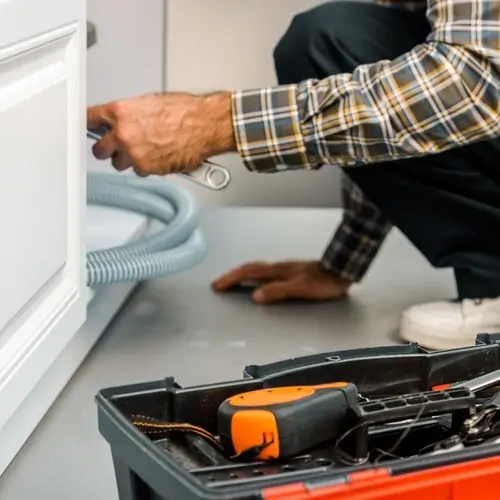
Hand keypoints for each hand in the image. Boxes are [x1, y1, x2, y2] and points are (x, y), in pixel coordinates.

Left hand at [87, 92, 234, 176]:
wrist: (204, 125)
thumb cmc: (184, 112)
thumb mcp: (150, 103)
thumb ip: (129, 115)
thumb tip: (121, 121)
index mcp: (120, 112)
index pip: (89, 119)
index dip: (89, 126)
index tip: (90, 130)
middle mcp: (123, 134)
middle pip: (99, 149)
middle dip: (107, 149)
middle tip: (117, 147)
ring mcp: (134, 154)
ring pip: (119, 164)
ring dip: (128, 160)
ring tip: (146, 151)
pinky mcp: (147, 169)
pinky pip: (138, 171)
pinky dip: (146, 167)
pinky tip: (158, 156)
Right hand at [211, 260, 350, 303]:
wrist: (339, 271)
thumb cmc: (323, 282)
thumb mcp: (300, 289)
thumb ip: (277, 291)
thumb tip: (256, 296)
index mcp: (277, 271)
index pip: (247, 272)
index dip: (231, 279)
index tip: (218, 285)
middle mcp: (277, 268)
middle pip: (248, 268)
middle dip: (231, 276)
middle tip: (219, 283)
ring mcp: (283, 269)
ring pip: (255, 269)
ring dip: (240, 274)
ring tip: (231, 281)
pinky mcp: (289, 272)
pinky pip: (264, 272)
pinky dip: (252, 275)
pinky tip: (255, 281)